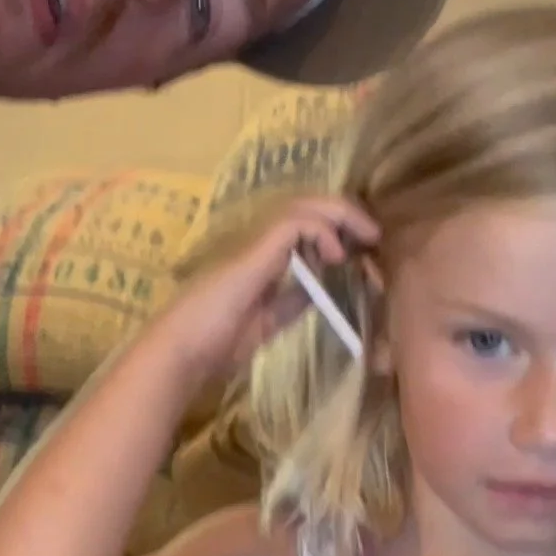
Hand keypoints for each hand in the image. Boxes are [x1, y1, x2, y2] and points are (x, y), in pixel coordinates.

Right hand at [161, 195, 378, 378]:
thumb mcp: (267, 320)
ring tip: (366, 236)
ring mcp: (254, 242)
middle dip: (346, 213)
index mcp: (262, 258)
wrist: (181, 350)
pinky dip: (321, 230)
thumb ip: (292, 301)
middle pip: (308, 206)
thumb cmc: (214, 343)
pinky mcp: (254, 249)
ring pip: (304, 206)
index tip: (364, 250)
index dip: (336, 229)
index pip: (304, 226)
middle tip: (374, 233)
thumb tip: (321, 290)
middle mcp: (258, 242)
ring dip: (341, 214)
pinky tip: (336, 253)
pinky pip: (295, 223)